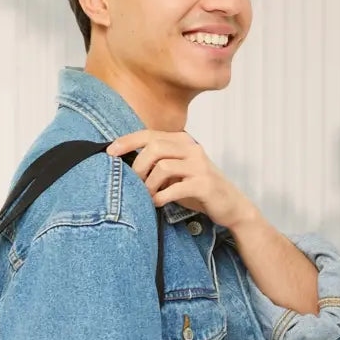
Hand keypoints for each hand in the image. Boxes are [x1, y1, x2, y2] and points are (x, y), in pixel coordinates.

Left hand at [105, 128, 257, 229]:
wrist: (229, 205)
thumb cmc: (197, 189)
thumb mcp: (176, 172)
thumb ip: (157, 164)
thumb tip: (126, 165)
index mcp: (183, 142)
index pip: (151, 135)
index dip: (128, 141)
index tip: (109, 151)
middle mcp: (192, 149)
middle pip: (154, 148)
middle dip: (138, 167)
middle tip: (134, 185)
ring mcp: (199, 166)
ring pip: (162, 167)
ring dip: (148, 185)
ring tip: (147, 196)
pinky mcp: (204, 184)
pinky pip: (175, 188)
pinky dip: (160, 197)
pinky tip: (157, 203)